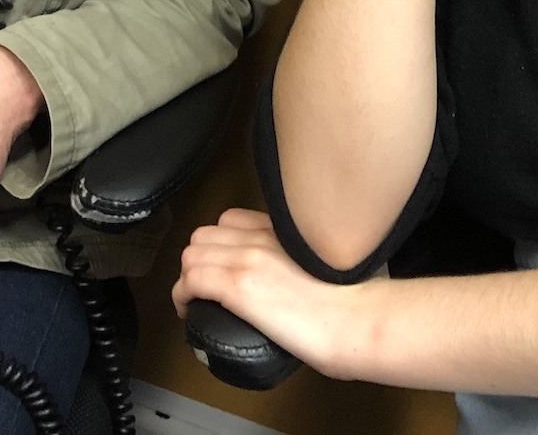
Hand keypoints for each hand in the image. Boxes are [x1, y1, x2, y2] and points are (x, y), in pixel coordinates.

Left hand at [172, 208, 375, 381]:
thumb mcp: (323, 262)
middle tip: (204, 287)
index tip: (220, 265)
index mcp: (281, 229)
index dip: (217, 244)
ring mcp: (247, 258)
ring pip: (191, 256)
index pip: (229, 220)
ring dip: (187, 279)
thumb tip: (291, 279)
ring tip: (196, 301)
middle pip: (203, 236)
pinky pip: (190, 281)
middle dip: (197, 262)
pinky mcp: (238, 286)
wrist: (354, 317)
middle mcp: (261, 237)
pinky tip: (191, 311)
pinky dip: (182, 296)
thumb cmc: (349, 301)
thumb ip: (300, 258)